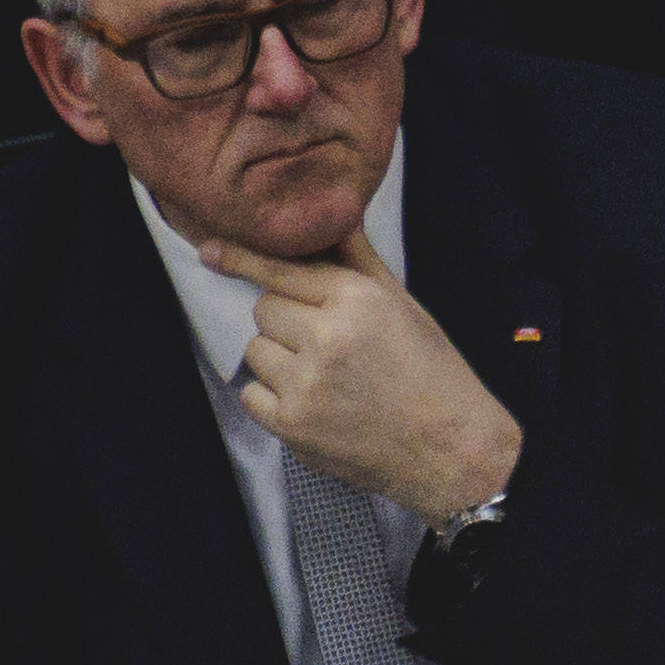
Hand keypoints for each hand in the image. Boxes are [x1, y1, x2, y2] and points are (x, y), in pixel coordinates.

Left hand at [197, 230, 523, 522]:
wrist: (455, 452)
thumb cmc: (434, 376)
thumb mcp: (404, 307)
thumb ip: (359, 260)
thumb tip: (335, 212)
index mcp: (356, 300)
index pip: (281, 270)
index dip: (245, 260)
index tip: (210, 252)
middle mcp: (327, 336)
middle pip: (264, 310)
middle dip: (286, 324)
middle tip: (326, 347)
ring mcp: (306, 383)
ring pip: (256, 351)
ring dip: (279, 362)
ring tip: (325, 381)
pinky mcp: (293, 425)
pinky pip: (251, 395)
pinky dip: (273, 400)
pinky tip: (313, 407)